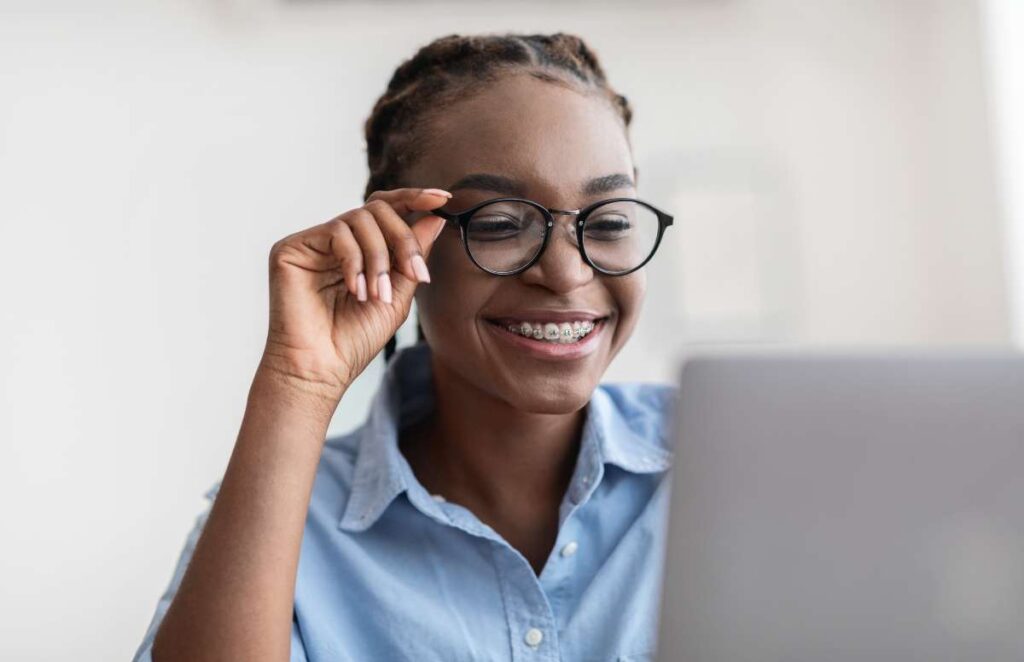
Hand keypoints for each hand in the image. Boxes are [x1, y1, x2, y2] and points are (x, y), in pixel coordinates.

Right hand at [258, 187, 450, 402]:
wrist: (321, 369)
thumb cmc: (354, 340)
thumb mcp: (397, 295)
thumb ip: (413, 256)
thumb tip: (435, 216)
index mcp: (360, 250)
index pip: (387, 211)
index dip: (414, 198)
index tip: (444, 198)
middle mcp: (336, 242)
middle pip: (377, 209)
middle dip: (403, 238)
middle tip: (414, 274)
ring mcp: (313, 243)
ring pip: (359, 219)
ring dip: (378, 258)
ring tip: (378, 295)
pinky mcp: (291, 248)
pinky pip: (335, 232)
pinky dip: (355, 261)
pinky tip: (356, 290)